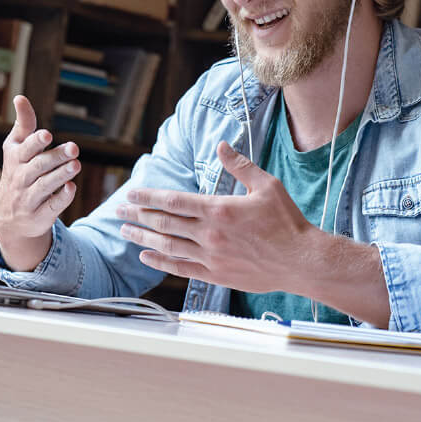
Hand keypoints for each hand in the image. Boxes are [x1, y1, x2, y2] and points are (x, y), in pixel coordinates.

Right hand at [0, 96, 80, 269]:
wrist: (8, 219)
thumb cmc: (18, 173)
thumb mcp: (16, 149)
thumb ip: (23, 125)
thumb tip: (20, 97)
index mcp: (15, 159)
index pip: (24, 149)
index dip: (35, 142)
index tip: (48, 134)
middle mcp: (20, 178)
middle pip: (38, 167)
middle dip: (55, 157)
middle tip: (74, 148)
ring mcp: (28, 199)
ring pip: (44, 186)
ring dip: (61, 175)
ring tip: (76, 165)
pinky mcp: (39, 216)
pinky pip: (51, 207)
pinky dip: (61, 198)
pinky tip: (71, 187)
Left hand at [117, 141, 316, 293]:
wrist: (301, 260)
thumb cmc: (287, 221)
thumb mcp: (266, 185)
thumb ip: (240, 166)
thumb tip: (221, 146)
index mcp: (219, 209)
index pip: (173, 201)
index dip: (148, 197)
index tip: (131, 194)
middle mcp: (210, 234)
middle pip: (164, 223)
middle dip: (138, 216)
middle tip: (119, 211)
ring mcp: (211, 257)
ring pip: (168, 246)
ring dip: (143, 238)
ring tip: (125, 232)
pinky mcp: (216, 275)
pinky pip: (181, 268)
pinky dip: (161, 261)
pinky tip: (146, 256)